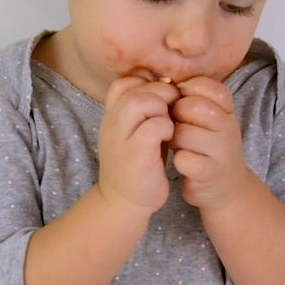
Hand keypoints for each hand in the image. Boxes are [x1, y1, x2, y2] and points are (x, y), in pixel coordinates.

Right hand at [96, 77, 181, 212]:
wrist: (124, 203)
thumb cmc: (137, 166)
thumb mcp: (136, 133)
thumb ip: (144, 111)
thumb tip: (166, 86)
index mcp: (111, 116)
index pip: (122, 82)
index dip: (145, 84)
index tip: (161, 98)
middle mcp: (111, 124)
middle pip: (132, 88)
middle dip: (159, 92)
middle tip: (172, 108)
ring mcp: (121, 138)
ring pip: (140, 102)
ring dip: (161, 108)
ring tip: (169, 122)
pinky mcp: (136, 154)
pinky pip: (153, 126)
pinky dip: (166, 127)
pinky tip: (169, 138)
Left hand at [169, 77, 251, 209]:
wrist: (226, 188)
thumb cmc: (209, 147)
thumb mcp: (210, 119)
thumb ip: (195, 99)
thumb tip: (166, 80)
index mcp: (226, 110)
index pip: (208, 86)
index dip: (187, 91)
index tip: (179, 102)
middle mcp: (228, 127)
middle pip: (193, 107)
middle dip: (175, 115)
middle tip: (173, 125)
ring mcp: (221, 151)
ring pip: (184, 133)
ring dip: (173, 140)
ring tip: (175, 145)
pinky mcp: (210, 173)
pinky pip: (185, 159)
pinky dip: (178, 160)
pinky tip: (180, 162)